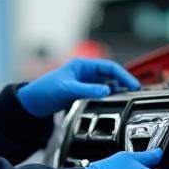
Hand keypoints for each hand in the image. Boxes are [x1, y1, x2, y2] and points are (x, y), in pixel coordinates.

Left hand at [17, 58, 140, 117]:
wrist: (32, 103)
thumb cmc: (45, 90)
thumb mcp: (67, 89)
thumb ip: (87, 89)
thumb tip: (107, 90)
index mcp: (83, 65)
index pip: (109, 67)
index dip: (123, 75)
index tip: (133, 85)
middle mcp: (86, 72)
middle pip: (111, 75)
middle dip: (124, 82)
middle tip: (135, 92)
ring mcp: (85, 83)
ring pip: (107, 84)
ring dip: (118, 90)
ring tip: (128, 97)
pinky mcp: (83, 93)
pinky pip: (101, 93)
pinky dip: (109, 96)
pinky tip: (114, 102)